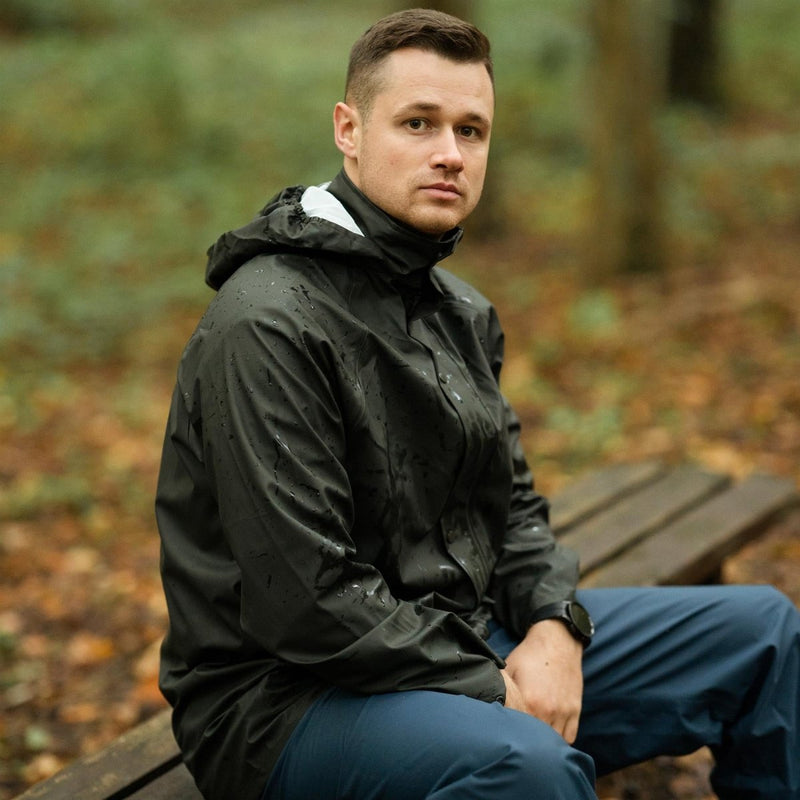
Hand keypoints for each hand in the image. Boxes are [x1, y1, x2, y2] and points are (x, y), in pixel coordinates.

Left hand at [500, 619, 583, 742]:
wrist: (556, 641)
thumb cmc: (529, 654)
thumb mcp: (509, 668)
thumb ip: (502, 690)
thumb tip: (486, 702)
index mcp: (530, 701)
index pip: (519, 731)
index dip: (512, 733)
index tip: (507, 732)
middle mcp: (548, 710)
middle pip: (537, 739)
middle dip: (528, 739)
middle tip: (520, 736)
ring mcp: (564, 711)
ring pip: (555, 741)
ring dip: (544, 740)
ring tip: (534, 736)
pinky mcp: (575, 709)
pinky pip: (570, 736)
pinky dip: (561, 738)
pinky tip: (550, 732)